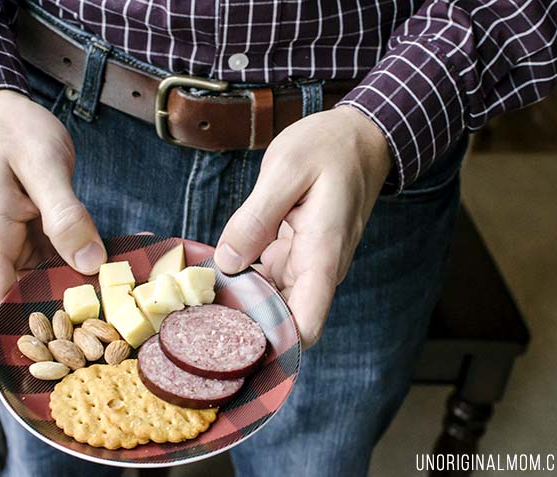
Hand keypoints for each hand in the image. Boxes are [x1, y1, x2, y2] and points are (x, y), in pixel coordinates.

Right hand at [0, 90, 106, 325]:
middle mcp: (6, 250)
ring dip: (87, 289)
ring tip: (133, 296)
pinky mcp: (44, 234)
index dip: (25, 328)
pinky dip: (94, 261)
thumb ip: (65, 214)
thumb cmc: (13, 131)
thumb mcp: (42, 166)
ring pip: (53, 281)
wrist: (3, 110)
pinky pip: (68, 257)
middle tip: (120, 322)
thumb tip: (90, 262)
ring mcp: (25, 244)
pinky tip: (129, 258)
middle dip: (71, 315)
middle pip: (31, 300)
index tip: (68, 341)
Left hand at [214, 106, 390, 348]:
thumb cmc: (328, 147)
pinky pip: (269, 282)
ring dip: (241, 306)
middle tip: (197, 323)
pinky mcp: (295, 256)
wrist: (358, 138)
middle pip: (284, 322)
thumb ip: (256, 218)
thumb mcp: (286, 169)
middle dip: (245, 328)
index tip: (232, 345)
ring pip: (273, 304)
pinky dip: (245, 283)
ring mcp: (307, 265)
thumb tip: (227, 263)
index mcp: (322, 254)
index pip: (306, 325)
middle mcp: (318, 269)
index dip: (273, 345)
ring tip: (198, 301)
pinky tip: (216, 276)